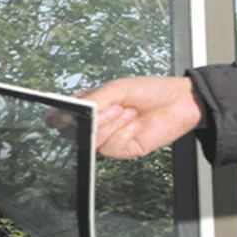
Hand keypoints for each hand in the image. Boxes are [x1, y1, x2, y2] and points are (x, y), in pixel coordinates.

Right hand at [49, 76, 202, 158]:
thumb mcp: (118, 87)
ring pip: (92, 140)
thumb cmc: (150, 90)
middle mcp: (97, 122)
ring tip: (125, 111)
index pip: (62, 114)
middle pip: (71, 133)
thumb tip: (79, 108)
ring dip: (109, 124)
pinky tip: (134, 125)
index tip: (63, 113)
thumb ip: (96, 97)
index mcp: (90, 103)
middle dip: (86, 121)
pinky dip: (122, 135)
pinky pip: (111, 148)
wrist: (179, 103)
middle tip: (101, 108)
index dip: (57, 116)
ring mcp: (109, 137)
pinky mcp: (123, 150)